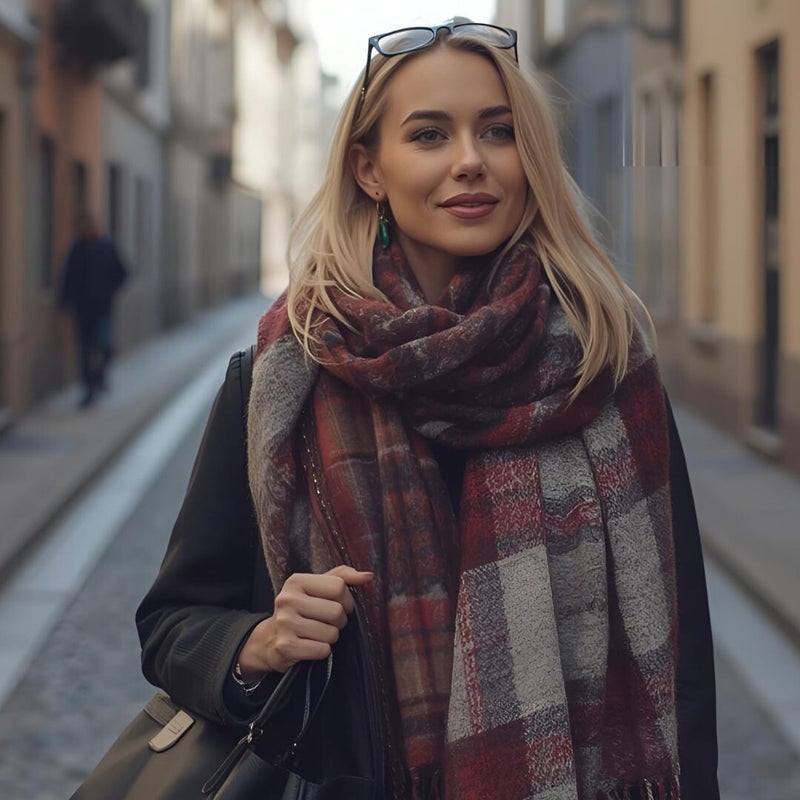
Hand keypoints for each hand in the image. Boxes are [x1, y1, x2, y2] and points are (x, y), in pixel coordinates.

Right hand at [236, 565, 373, 677]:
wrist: (270, 639)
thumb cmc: (301, 610)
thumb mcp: (316, 588)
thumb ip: (343, 577)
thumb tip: (368, 576)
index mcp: (296, 581)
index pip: (338, 587)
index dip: (346, 600)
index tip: (337, 605)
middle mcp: (287, 599)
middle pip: (337, 611)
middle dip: (339, 621)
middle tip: (327, 623)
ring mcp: (285, 623)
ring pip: (332, 633)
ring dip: (331, 638)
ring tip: (317, 634)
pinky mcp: (286, 646)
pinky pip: (322, 650)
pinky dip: (322, 651)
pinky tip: (310, 646)